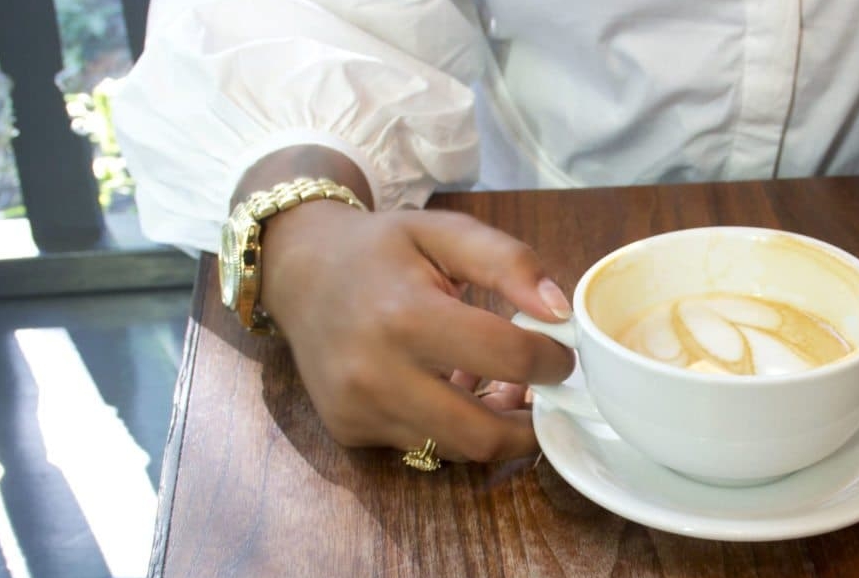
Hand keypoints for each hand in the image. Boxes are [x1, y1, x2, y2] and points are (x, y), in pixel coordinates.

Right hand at [257, 200, 575, 461]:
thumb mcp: (445, 232)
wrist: (298, 270)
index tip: (560, 354)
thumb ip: (509, 262)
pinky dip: (450, 427)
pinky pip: (421, 445)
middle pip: (483, 435)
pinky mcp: (349, 430)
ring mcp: (357, 410)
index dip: (551, 360)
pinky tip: (451, 390)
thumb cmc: (380, 249)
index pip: (507, 357)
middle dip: (530, 425)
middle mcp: (375, 374)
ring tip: (501, 389)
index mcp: (405, 315)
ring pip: (455, 449)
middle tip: (544, 397)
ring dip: (491, 428)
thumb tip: (559, 311)